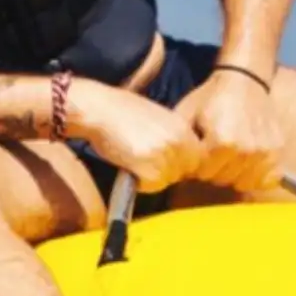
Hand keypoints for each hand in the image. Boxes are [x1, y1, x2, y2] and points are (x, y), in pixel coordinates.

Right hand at [68, 79, 201, 192]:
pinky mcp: (151, 168)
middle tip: (144, 161)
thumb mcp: (157, 117)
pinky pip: (152, 186)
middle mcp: (180, 142)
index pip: (198, 158)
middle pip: (185, 172)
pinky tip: (127, 165)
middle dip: (167, 171)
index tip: (161, 159)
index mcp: (184, 128)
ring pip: (168, 180)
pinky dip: (139, 182)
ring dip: (151, 176)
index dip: (180, 162)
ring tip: (133, 160)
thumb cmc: (119, 111)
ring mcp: (166, 155)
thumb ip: (173, 135)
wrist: (97, 109)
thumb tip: (177, 156)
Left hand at [171, 67, 283, 194]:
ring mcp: (265, 153)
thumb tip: (169, 163)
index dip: (195, 164)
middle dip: (213, 169)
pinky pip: (266, 179)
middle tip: (212, 153)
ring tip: (228, 156)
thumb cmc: (210, 97)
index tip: (197, 151)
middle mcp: (245, 150)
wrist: (244, 81)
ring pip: (243, 182)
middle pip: (222, 179)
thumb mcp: (185, 114)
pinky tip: (246, 162)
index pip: (203, 172)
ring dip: (233, 173)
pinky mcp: (277, 153)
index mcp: (221, 141)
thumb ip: (178, 140)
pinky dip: (256, 175)